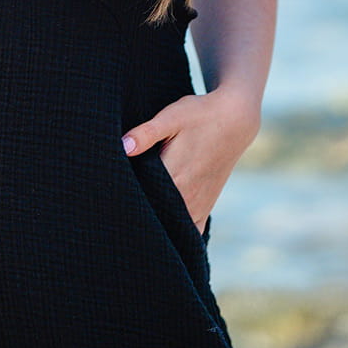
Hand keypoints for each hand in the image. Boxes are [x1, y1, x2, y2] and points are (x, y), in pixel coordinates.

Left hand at [121, 91, 259, 231]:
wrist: (235, 119)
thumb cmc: (199, 115)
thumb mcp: (171, 117)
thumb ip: (146, 133)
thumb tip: (122, 146)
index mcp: (175, 176)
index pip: (142, 199)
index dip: (125, 199)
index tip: (112, 196)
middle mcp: (187, 196)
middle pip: (155, 215)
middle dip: (137, 214)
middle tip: (118, 208)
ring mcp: (198, 204)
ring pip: (172, 227)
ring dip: (157, 224)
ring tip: (138, 217)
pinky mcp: (206, 206)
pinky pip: (191, 230)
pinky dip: (178, 232)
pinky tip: (165, 228)